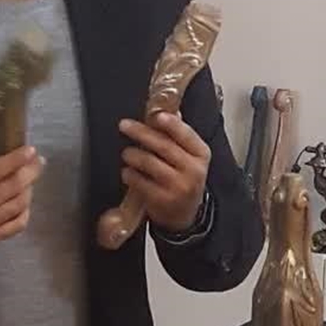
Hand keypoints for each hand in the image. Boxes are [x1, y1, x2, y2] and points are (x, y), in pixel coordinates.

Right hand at [0, 145, 44, 266]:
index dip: (16, 159)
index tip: (30, 150)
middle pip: (13, 186)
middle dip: (30, 170)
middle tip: (38, 161)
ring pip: (19, 204)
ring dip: (29, 189)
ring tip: (30, 179)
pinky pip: (17, 225)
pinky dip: (25, 211)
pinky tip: (24, 202)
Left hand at [119, 112, 210, 231]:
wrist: (186, 214)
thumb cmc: (184, 179)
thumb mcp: (189, 157)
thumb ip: (178, 135)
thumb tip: (167, 110)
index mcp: (201, 154)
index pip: (186, 134)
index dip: (170, 124)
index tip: (155, 115)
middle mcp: (193, 170)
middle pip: (164, 146)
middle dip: (141, 133)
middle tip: (125, 125)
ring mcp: (178, 187)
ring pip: (150, 163)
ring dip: (133, 155)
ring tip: (126, 153)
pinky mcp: (163, 200)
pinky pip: (141, 182)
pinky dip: (130, 174)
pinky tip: (127, 171)